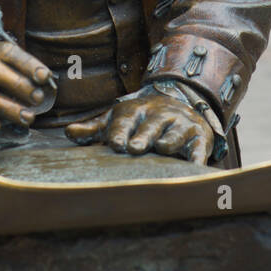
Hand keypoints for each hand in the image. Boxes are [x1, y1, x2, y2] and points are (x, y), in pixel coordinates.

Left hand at [66, 88, 213, 164]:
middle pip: (151, 126)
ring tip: (162, 148)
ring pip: (175, 134)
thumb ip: (94, 129)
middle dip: (143, 136)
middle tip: (133, 148)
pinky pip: (200, 149)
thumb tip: (69, 133)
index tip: (114, 144)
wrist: (182, 101)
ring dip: (170, 140)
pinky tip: (195, 168)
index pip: (126, 120)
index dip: (120, 131)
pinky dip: (198, 159)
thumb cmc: (141, 119)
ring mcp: (181, 125)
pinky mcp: (200, 138)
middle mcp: (160, 115)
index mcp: (137, 111)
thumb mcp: (117, 119)